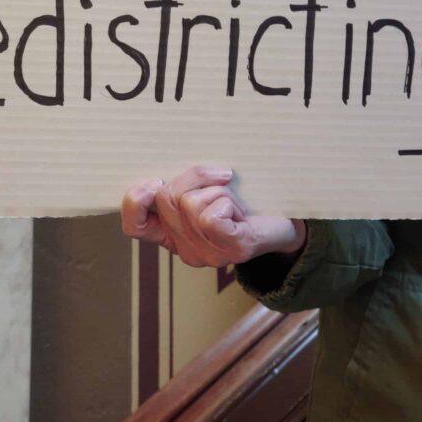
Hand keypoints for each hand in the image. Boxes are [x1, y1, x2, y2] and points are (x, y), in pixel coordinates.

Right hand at [121, 165, 306, 268]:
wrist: (287, 224)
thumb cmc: (246, 201)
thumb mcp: (206, 188)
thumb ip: (183, 183)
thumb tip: (164, 168)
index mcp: (173, 234)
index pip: (134, 226)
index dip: (134, 201)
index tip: (155, 181)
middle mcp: (186, 248)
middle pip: (166, 199)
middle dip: (193, 177)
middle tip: (219, 178)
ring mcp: (208, 253)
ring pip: (190, 204)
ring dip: (215, 189)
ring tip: (233, 198)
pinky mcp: (232, 249)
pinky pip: (210, 218)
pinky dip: (224, 201)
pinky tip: (238, 208)